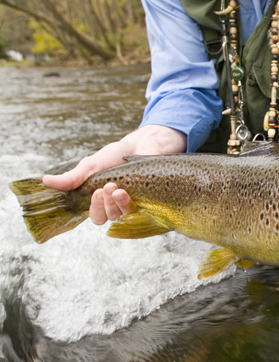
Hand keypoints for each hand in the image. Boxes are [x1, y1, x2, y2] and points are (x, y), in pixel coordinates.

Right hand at [43, 125, 186, 223]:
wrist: (145, 144)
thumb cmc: (118, 155)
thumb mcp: (92, 164)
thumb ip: (73, 177)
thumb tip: (46, 181)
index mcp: (102, 199)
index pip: (94, 214)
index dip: (93, 208)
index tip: (95, 192)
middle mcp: (117, 204)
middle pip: (106, 217)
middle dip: (103, 205)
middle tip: (105, 188)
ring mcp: (133, 203)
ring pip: (121, 215)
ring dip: (116, 203)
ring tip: (116, 187)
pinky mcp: (149, 202)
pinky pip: (137, 211)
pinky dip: (129, 202)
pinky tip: (127, 190)